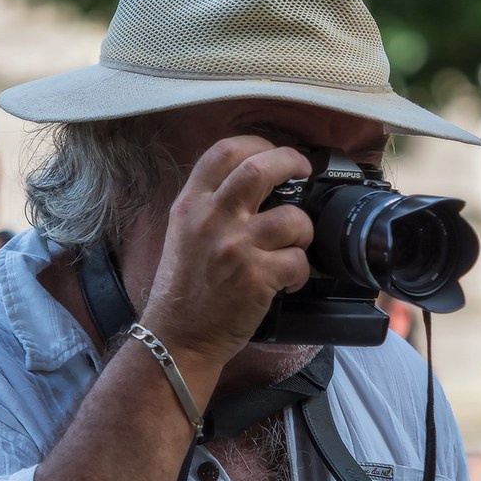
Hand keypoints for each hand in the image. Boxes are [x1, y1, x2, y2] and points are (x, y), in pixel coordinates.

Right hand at [140, 135, 313, 365]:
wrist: (177, 336)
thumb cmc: (184, 288)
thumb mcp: (183, 234)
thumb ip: (210, 204)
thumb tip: (254, 180)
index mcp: (191, 205)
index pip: (224, 152)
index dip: (256, 144)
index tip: (272, 152)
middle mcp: (212, 219)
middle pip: (260, 168)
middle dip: (290, 161)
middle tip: (302, 170)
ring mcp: (235, 247)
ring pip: (291, 217)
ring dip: (303, 229)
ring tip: (295, 244)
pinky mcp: (255, 277)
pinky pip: (298, 260)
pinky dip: (301, 270)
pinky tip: (288, 280)